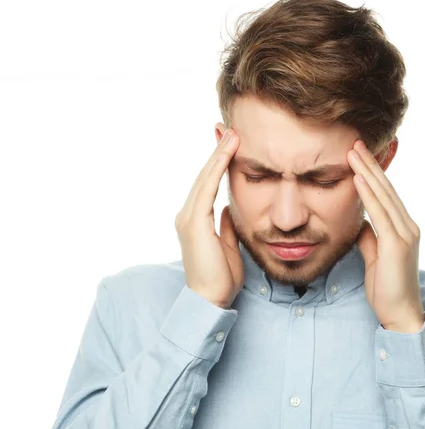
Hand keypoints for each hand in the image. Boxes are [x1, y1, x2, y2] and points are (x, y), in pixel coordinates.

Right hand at [174, 128, 242, 308]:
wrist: (210, 299)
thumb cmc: (220, 277)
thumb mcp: (227, 244)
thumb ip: (226, 226)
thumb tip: (230, 211)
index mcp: (196, 220)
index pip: (208, 184)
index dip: (218, 163)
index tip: (230, 144)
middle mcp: (188, 214)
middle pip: (205, 176)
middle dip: (218, 152)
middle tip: (229, 129)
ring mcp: (188, 217)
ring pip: (205, 178)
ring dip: (219, 154)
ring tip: (232, 134)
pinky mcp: (194, 222)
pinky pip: (207, 189)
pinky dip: (217, 169)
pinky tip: (228, 152)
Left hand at [347, 139, 424, 332]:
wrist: (400, 313)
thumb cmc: (386, 288)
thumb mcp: (375, 256)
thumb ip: (370, 238)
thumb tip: (361, 222)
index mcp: (403, 228)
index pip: (386, 195)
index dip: (372, 174)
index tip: (358, 156)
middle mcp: (408, 226)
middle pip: (386, 189)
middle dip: (370, 165)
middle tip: (355, 143)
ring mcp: (405, 234)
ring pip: (384, 196)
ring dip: (367, 172)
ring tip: (353, 152)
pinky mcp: (397, 245)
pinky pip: (380, 214)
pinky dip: (368, 195)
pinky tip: (357, 179)